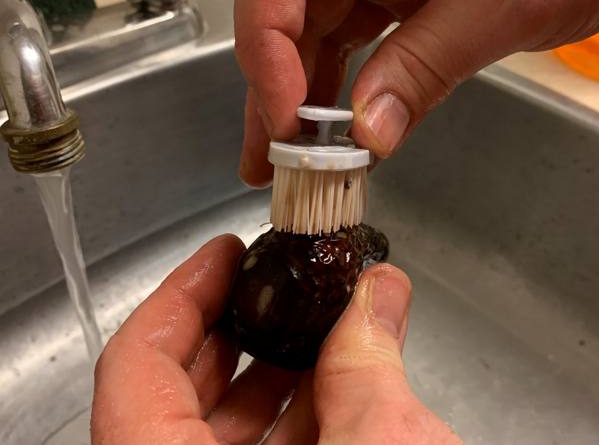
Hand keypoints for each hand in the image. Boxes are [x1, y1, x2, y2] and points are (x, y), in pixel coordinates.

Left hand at [91, 235, 460, 443]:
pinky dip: (298, 418)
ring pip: (220, 430)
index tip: (223, 254)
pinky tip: (340, 385)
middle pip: (176, 391)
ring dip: (276, 372)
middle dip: (236, 324)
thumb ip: (371, 363)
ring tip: (323, 324)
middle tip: (274, 279)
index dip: (180, 295)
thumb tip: (380, 293)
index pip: (136, 365)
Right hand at [234, 0, 598, 185]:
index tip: (285, 117)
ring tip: (294, 162)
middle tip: (270, 160)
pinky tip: (340, 131)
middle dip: (278, 87)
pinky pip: (363, 37)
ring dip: (306, 97)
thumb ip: (427, 63)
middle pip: (291, 5)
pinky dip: (351, 87)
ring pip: (321, 28)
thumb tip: (369, 133)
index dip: (268, 45)